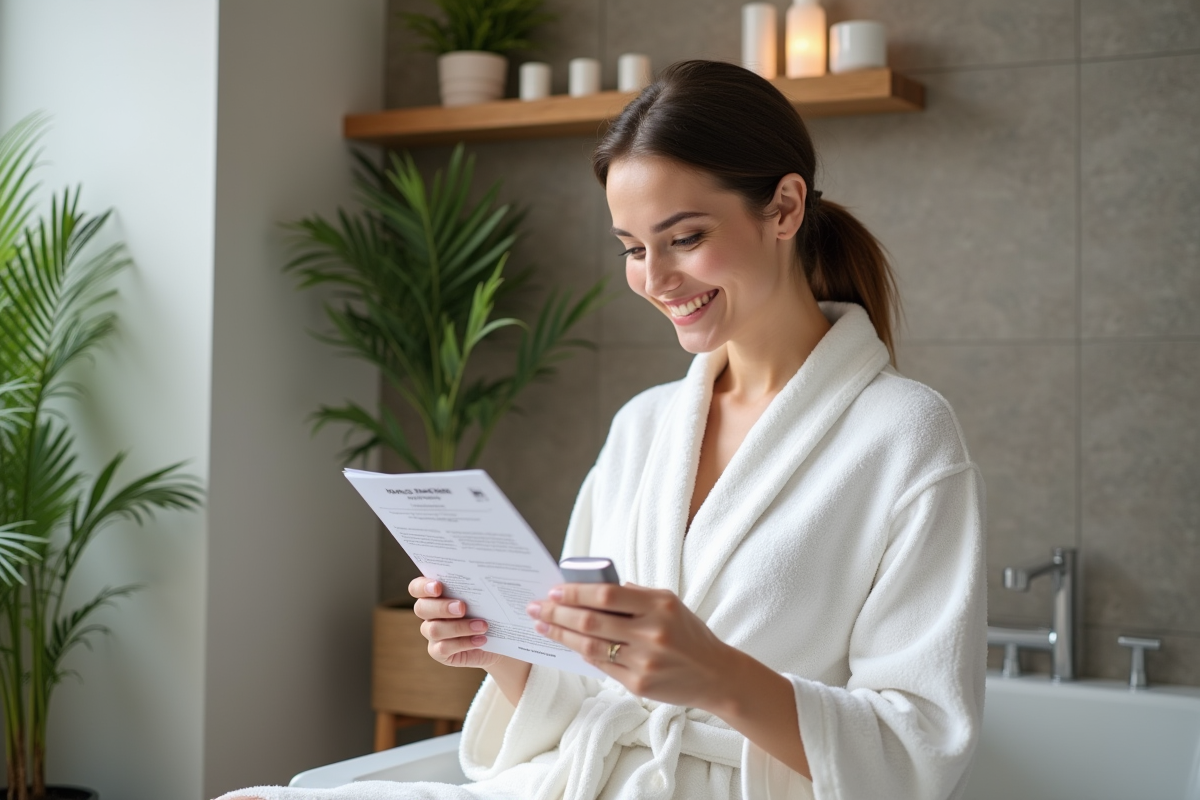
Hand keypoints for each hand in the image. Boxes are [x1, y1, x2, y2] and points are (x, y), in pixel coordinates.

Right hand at [409, 577, 505, 669]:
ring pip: (433, 629)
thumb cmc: (489, 609)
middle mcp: (429, 612)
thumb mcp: (487, 596)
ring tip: (482, 625)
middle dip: (442, 607)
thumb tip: (494, 579)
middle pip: (421, 608)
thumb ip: (481, 586)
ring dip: (459, 627)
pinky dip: (464, 643)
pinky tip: (481, 640)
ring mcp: (432, 633)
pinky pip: (444, 648)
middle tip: (462, 607)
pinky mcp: (438, 651)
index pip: (417, 587)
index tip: (439, 587)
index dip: (423, 587)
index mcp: (435, 593)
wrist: (497, 637)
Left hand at [526, 583, 737, 711]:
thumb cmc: (689, 634)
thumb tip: (594, 587)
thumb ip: (636, 595)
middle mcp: (651, 633)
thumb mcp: (669, 604)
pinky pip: (601, 666)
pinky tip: (568, 645)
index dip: (575, 592)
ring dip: (561, 635)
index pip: (606, 594)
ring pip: (590, 646)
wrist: (715, 675)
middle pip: (591, 621)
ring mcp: (643, 661)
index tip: (554, 590)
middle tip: (536, 607)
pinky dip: (582, 653)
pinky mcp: (638, 684)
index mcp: (659, 606)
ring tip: (543, 627)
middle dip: (558, 614)